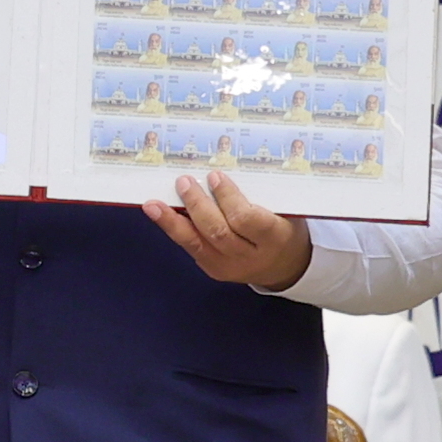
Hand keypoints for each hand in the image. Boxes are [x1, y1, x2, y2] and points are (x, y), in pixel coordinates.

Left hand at [147, 170, 311, 288]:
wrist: (287, 267)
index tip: (215, 176)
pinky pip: (190, 247)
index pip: (247, 219)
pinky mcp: (213, 269)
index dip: (228, 197)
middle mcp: (251, 256)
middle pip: (218, 231)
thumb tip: (218, 171)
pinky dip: (173, 229)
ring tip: (154, 203)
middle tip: (184, 181)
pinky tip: (158, 214)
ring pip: (198, 243)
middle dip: (197, 205)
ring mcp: (230, 266)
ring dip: (173, 221)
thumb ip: (258, 196)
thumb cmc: (283, 229)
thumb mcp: (283, 211)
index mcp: (275, 238)